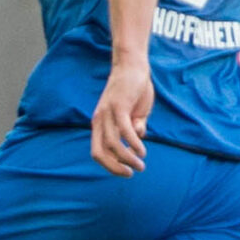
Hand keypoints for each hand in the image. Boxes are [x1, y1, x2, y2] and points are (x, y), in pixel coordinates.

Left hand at [92, 53, 153, 175]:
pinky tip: (142, 151)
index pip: (97, 152)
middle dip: (114, 167)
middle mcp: (99, 120)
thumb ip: (136, 127)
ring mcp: (108, 113)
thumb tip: (138, 138)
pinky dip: (133, 144)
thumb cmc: (134, 90)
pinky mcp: (119, 106)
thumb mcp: (135, 114)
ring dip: (127, 158)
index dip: (109, 166)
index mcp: (100, 123)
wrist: (133, 65)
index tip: (125, 172)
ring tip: (140, 165)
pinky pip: (124, 130)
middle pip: (100, 152)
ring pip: (113, 144)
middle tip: (130, 173)